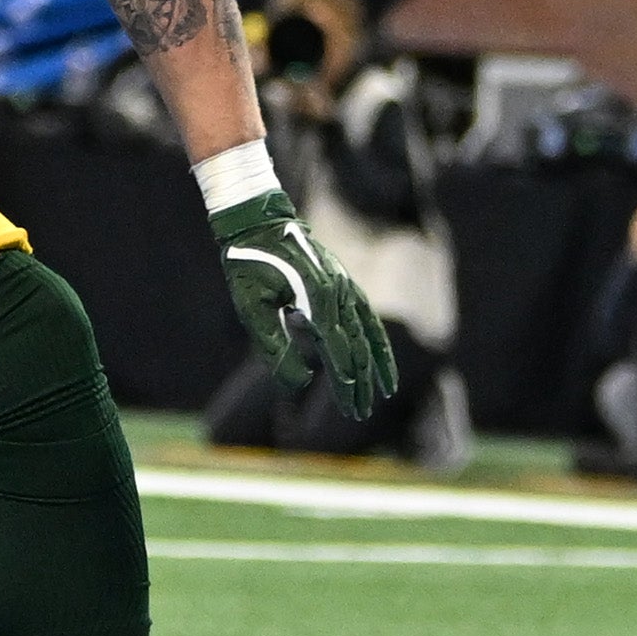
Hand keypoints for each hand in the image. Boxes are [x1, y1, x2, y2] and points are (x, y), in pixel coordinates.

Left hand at [213, 187, 394, 417]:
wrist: (258, 223)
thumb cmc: (248, 266)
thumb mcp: (251, 309)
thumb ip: (276, 347)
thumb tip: (302, 383)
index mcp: (317, 301)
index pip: (338, 352)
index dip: (346, 382)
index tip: (352, 408)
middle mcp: (338, 293)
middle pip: (357, 346)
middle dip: (361, 382)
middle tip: (362, 412)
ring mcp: (345, 285)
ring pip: (369, 331)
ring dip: (377, 363)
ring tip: (387, 390)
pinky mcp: (344, 281)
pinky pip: (367, 315)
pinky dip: (376, 337)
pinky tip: (379, 355)